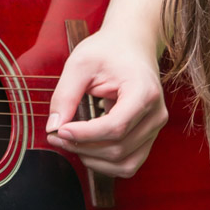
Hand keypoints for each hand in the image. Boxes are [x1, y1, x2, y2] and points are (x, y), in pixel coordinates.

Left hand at [43, 27, 166, 176]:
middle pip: (119, 148)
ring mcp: (155, 128)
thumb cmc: (107, 51)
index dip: (85, 134)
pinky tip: (86, 148)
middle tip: (56, 136)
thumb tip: (53, 127)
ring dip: (93, 160)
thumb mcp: (80, 64)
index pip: (116, 127)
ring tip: (69, 143)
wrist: (131, 45)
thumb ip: (66, 95)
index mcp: (144, 92)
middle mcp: (156, 114)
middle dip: (83, 147)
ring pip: (125, 163)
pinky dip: (105, 163)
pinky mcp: (148, 137)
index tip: (59, 130)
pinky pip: (129, 163)